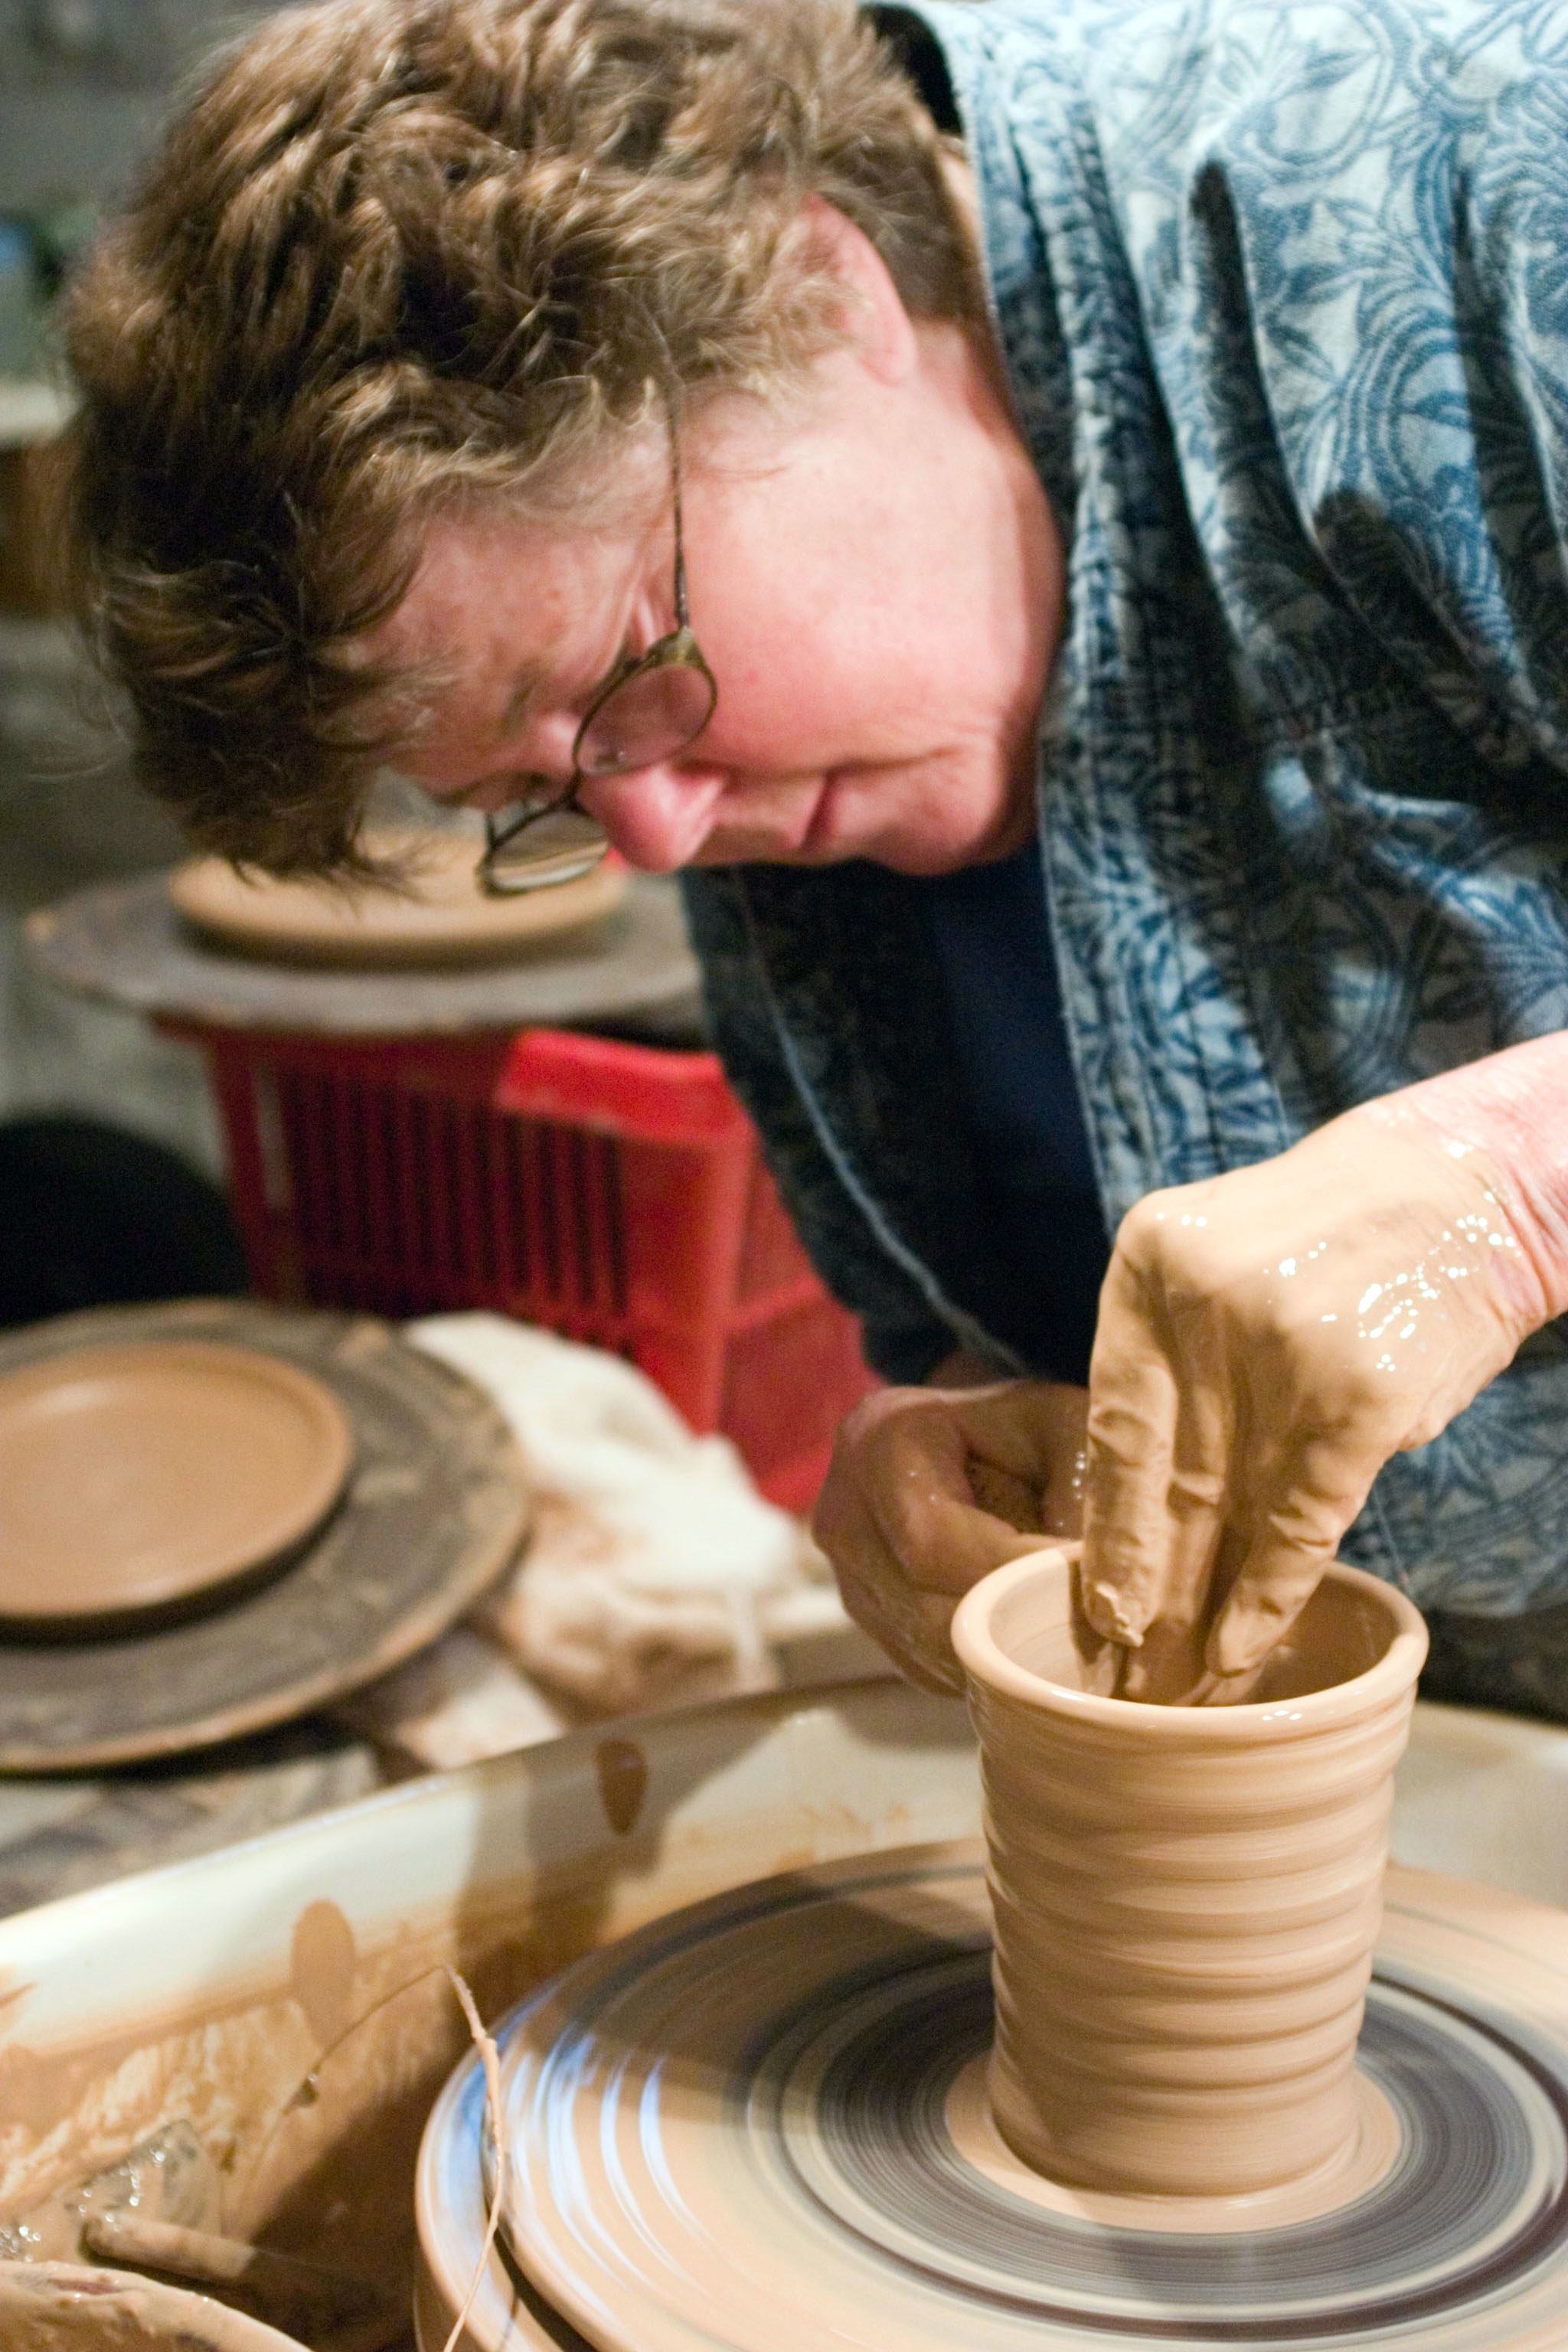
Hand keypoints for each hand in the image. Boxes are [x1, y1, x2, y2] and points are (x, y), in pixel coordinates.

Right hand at [812, 1376, 1088, 1692]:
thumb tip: (1100, 1586)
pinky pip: (931, 1666)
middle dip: (1018, 1625)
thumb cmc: (1025, 1427)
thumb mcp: (1066, 1427)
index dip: (1013, 1576)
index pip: (934, 1541)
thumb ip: (1084, 1491)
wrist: (971, 1438)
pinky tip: (1034, 1643)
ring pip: (932, 1650)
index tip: (1090, 1590)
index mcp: (879, 1443)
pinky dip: (988, 1668)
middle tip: (1098, 1631)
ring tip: (1077, 1638)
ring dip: (1007, 1656)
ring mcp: (849, 1577)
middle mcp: (844, 1516)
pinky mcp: (872, 1621)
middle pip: (929, 1608)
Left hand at [1080, 1105, 1550, 1696]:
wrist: (1462, 1188)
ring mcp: (1282, 1351)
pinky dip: (1268, 1594)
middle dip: (1141, 1582)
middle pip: (1160, 1478)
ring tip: (1176, 1678)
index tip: (1091, 1598)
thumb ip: (1170, 1354)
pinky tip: (1240, 1646)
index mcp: (1149, 1262)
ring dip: (1201, 1608)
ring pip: (1228, 1512)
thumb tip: (1129, 1497)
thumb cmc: (1333, 1236)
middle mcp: (1202, 1304)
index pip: (1111, 1422)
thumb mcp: (1217, 1256)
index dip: (1103, 1524)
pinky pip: (1298, 1523)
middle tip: (1119, 1665)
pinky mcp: (1359, 1401)